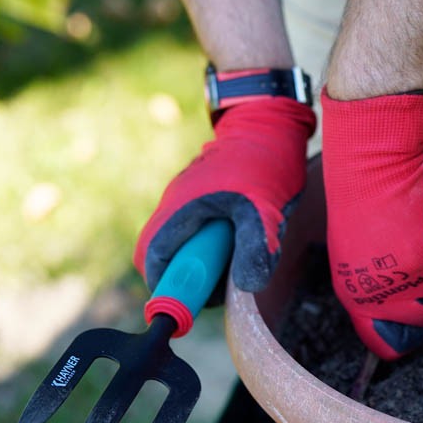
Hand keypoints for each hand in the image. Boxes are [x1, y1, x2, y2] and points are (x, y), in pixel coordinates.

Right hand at [134, 97, 315, 293]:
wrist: (268, 122)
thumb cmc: (262, 162)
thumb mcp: (263, 209)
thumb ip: (255, 248)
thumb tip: (247, 288)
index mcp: (180, 211)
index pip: (154, 260)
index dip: (170, 286)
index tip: (195, 300)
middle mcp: (176, 208)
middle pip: (168, 258)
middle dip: (193, 277)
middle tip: (225, 281)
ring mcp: (188, 204)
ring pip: (187, 247)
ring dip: (209, 262)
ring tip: (240, 255)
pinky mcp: (203, 202)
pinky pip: (201, 234)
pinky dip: (218, 246)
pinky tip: (243, 239)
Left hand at [321, 89, 422, 360]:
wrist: (370, 164)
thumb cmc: (358, 201)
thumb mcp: (352, 252)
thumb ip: (372, 284)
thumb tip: (397, 306)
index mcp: (355, 297)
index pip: (382, 342)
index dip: (402, 339)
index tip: (415, 332)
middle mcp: (385, 293)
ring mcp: (413, 275)